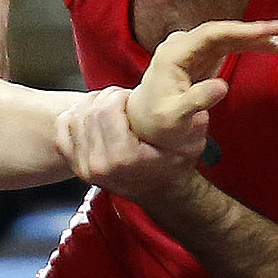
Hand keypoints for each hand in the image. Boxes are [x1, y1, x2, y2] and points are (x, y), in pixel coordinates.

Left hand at [58, 85, 188, 198]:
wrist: (161, 191)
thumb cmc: (176, 162)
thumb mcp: (191, 140)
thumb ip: (195, 114)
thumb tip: (215, 87)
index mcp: (123, 159)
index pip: (107, 109)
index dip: (119, 95)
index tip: (132, 98)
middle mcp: (98, 165)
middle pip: (90, 110)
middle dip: (106, 97)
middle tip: (122, 101)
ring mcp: (82, 168)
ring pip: (75, 117)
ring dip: (91, 105)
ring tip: (110, 109)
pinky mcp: (74, 165)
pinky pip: (63, 129)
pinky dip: (75, 117)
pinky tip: (93, 117)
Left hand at [126, 19, 277, 156]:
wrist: (146, 124)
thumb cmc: (158, 123)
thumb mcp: (174, 119)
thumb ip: (195, 101)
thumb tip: (221, 86)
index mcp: (173, 54)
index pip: (211, 35)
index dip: (240, 30)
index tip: (267, 31)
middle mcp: (182, 46)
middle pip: (223, 33)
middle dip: (254, 34)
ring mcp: (191, 50)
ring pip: (229, 39)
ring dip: (256, 41)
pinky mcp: (201, 57)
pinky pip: (229, 47)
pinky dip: (249, 47)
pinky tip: (270, 48)